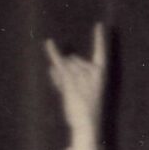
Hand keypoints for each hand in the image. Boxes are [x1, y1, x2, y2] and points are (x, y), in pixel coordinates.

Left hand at [43, 24, 107, 149]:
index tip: (98, 25)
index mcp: (100, 72)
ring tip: (69, 92)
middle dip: (68, 70)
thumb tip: (53, 65)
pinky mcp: (70, 78)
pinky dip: (52, 52)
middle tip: (74, 90)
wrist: (86, 123)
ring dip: (61, 76)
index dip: (99, 39)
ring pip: (64, 64)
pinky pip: (60, 62)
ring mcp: (81, 73)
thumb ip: (64, 77)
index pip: (100, 52)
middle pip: (73, 59)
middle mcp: (92, 70)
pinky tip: (48, 42)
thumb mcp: (77, 91)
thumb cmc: (84, 110)